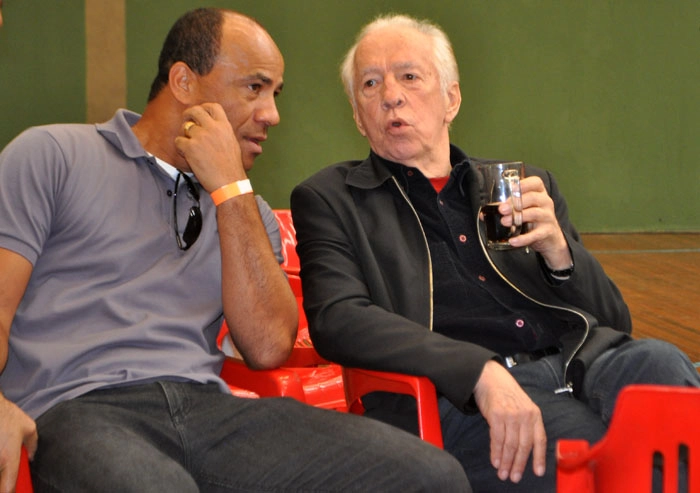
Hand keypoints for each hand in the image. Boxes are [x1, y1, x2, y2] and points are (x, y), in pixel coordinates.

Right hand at [0, 395, 37, 492]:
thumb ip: (33, 444)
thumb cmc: (6, 415)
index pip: (8, 488)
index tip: (12, 491)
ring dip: (1, 470)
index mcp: (9, 459)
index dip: (11, 492)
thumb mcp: (28, 427)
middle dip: (3, 482)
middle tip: (8, 468)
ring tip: (3, 451)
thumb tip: (32, 456)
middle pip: (0, 483)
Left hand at [174, 103, 245, 192]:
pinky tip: (187, 154)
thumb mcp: (232, 143)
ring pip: (185, 127)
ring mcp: (200, 137)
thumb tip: (212, 127)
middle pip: (195, 111)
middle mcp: (212, 128)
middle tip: (186, 120)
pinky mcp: (190, 147)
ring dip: (185, 135)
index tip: (200, 111)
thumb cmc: (232, 167)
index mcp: (224, 126)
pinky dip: (181, 147)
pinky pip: (178, 141)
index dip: (204, 107)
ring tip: (190, 145)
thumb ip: (222, 132)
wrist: (229, 182)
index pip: (213, 107)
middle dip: (188, 114)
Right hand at [473, 360, 546, 482]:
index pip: (540, 439)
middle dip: (519, 464)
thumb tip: (524, 449)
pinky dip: (496, 452)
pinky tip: (495, 461)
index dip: (539, 457)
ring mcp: (511, 415)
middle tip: (514, 478)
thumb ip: (526, 424)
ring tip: (503, 473)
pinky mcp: (496, 415)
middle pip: (524, 445)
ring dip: (506, 462)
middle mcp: (525, 415)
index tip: (537, 472)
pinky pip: (497, 438)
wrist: (490, 377)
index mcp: (535, 414)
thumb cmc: (506, 394)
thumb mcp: (523, 407)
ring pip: (510, 444)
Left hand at [500, 176, 571, 269]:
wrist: (550, 239)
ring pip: (535, 213)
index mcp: (539, 194)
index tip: (511, 188)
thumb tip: (483, 214)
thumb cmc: (533, 221)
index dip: (524, 184)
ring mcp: (548, 217)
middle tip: (502, 209)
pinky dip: (523, 238)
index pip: (536, 182)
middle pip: (533, 197)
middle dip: (516, 202)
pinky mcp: (547, 231)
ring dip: (518, 217)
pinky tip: (513, 241)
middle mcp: (546, 202)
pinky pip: (535, 234)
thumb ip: (506, 209)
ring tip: (504, 222)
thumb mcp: (522, 211)